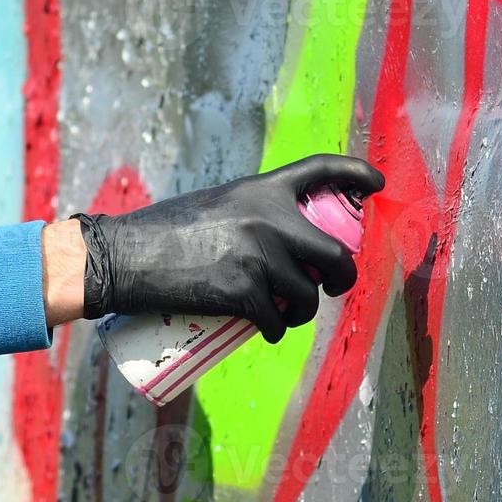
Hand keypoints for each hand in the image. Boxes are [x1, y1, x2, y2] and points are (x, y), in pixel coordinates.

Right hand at [72, 154, 384, 341]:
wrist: (125, 255)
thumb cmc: (161, 231)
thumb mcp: (214, 205)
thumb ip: (247, 215)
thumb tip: (278, 243)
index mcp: (260, 189)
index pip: (318, 169)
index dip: (355, 172)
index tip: (376, 182)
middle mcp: (267, 218)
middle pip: (335, 252)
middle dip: (341, 276)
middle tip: (330, 286)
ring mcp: (258, 256)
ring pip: (306, 295)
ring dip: (302, 311)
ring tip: (284, 315)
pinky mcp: (243, 292)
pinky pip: (277, 321)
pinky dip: (275, 331)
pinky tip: (267, 332)